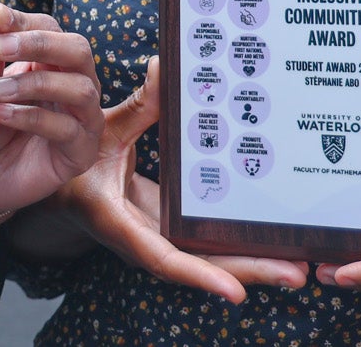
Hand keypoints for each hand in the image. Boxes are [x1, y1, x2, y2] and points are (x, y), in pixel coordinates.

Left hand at [0, 4, 105, 215]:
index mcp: (55, 64)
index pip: (52, 29)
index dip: (27, 23)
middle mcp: (76, 86)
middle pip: (78, 50)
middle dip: (40, 43)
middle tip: (0, 47)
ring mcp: (84, 120)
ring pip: (81, 89)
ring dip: (35, 84)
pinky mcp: (80, 152)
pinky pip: (67, 129)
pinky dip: (33, 117)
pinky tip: (4, 114)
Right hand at [54, 57, 305, 302]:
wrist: (61, 189)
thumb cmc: (76, 161)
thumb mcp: (103, 132)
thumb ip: (137, 106)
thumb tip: (163, 67)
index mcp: (121, 223)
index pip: (165, 258)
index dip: (200, 276)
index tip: (236, 293)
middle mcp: (145, 242)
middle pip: (202, 267)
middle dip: (250, 272)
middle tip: (298, 272)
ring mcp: (161, 240)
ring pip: (210, 262)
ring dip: (254, 264)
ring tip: (300, 263)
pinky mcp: (172, 232)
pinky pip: (208, 247)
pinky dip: (240, 248)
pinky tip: (273, 243)